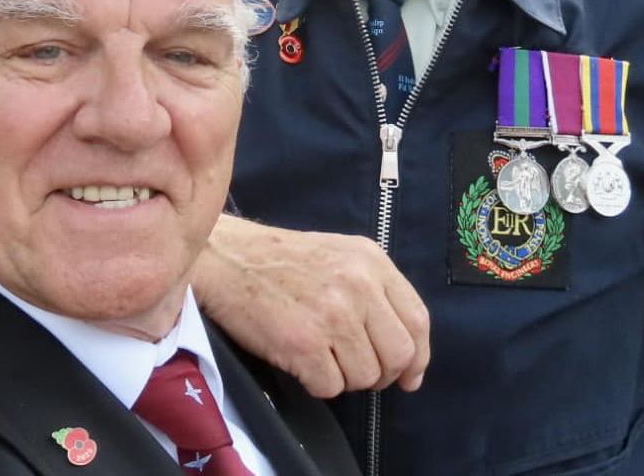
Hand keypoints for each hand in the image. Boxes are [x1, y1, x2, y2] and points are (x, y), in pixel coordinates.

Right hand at [194, 216, 429, 397]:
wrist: (225, 259)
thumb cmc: (280, 262)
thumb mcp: (339, 256)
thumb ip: (376, 293)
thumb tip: (406, 357)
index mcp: (372, 262)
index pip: (417, 320)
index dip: (418, 357)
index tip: (409, 376)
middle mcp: (359, 286)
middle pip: (399, 355)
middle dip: (382, 374)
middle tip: (357, 371)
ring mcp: (333, 315)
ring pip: (366, 376)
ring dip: (345, 378)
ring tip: (320, 358)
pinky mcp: (305, 343)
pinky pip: (331, 387)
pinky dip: (317, 384)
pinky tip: (300, 362)